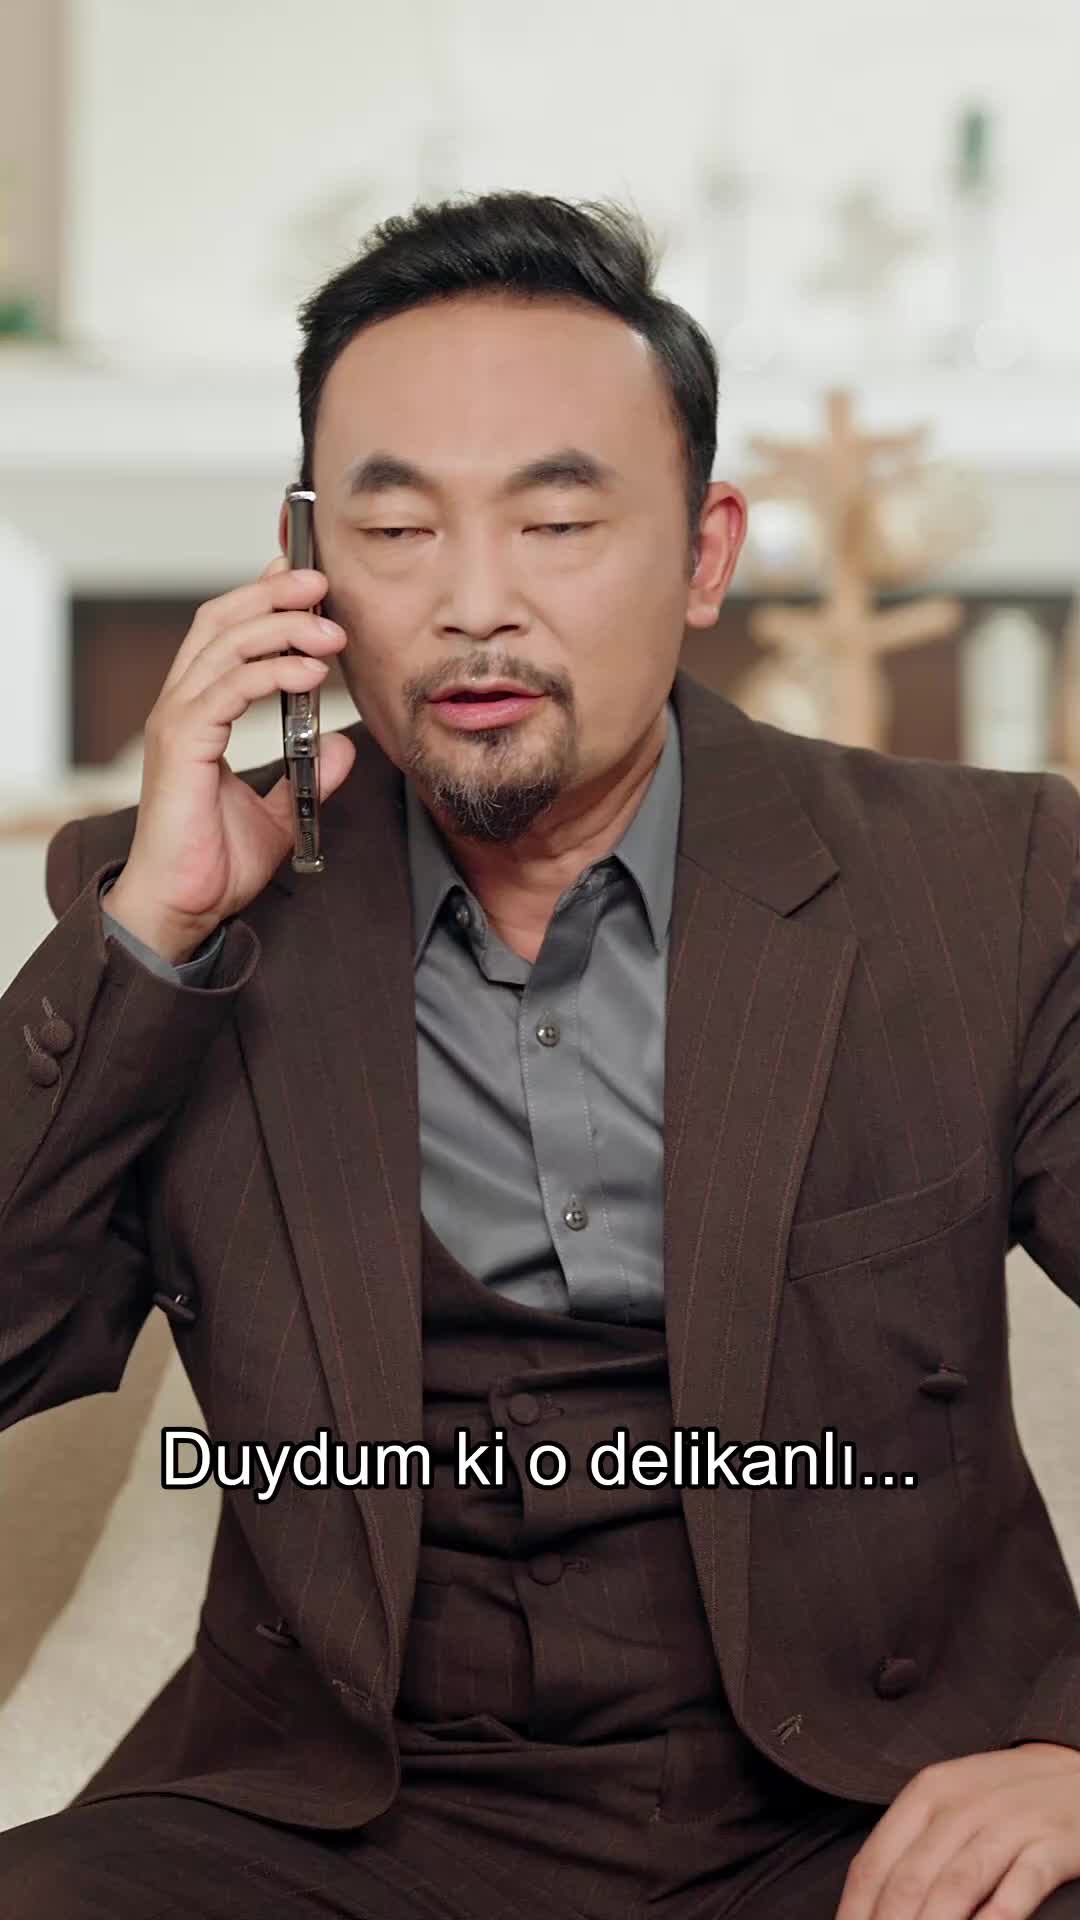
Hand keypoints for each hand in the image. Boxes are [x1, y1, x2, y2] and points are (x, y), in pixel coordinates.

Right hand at [107, 556, 354, 959]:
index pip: (224, 632)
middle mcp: (182, 704)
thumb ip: (309, 773)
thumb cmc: (216, 862)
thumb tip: (342, 744)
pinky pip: (231, 688)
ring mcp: (178, 720)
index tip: (306, 578)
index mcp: (198, 710)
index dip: (261, 597)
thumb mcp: (280, 811)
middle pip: (222, 621)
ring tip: (331, 631)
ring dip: (283, 628)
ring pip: (227, 645)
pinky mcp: (183, 743)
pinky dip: (273, 672)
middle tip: (322, 583)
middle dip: (273, 594)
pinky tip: (312, 674)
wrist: (185, 907)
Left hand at [834, 1742, 1079, 1919]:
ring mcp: (1008, 1823)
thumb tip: (872, 1905)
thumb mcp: (951, 1804)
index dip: (855, 1913)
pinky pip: (1020, 1883)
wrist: (1073, 1766)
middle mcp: (961, 1806)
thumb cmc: (1004, 1797)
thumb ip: (913, 1848)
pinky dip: (996, 1916)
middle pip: (909, 1881)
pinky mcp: (1053, 1842)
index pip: (874, 1864)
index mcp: (926, 1794)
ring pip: (956, 1884)